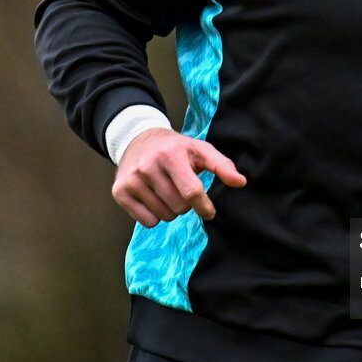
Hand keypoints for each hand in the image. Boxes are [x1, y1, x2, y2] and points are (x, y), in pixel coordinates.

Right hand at [111, 127, 246, 227]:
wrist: (138, 140)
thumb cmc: (176, 148)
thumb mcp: (200, 150)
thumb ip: (222, 166)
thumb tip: (241, 182)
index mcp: (171, 155)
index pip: (191, 191)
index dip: (204, 206)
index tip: (210, 211)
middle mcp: (148, 167)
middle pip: (179, 207)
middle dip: (186, 204)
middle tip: (181, 190)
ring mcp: (132, 180)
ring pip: (163, 216)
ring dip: (171, 210)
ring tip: (167, 192)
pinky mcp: (120, 192)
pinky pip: (146, 221)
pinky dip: (154, 216)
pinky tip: (153, 198)